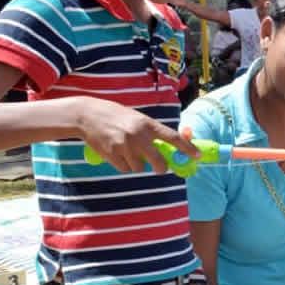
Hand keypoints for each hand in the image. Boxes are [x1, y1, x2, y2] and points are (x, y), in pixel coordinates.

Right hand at [77, 97, 198, 173]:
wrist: (87, 115)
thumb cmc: (116, 116)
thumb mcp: (137, 118)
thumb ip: (154, 131)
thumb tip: (176, 142)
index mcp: (147, 123)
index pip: (172, 137)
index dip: (187, 148)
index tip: (197, 156)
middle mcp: (138, 135)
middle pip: (158, 161)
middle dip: (161, 168)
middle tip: (160, 168)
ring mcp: (124, 146)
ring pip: (140, 167)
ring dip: (137, 164)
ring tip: (127, 151)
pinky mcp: (112, 155)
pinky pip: (125, 168)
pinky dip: (124, 165)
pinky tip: (116, 153)